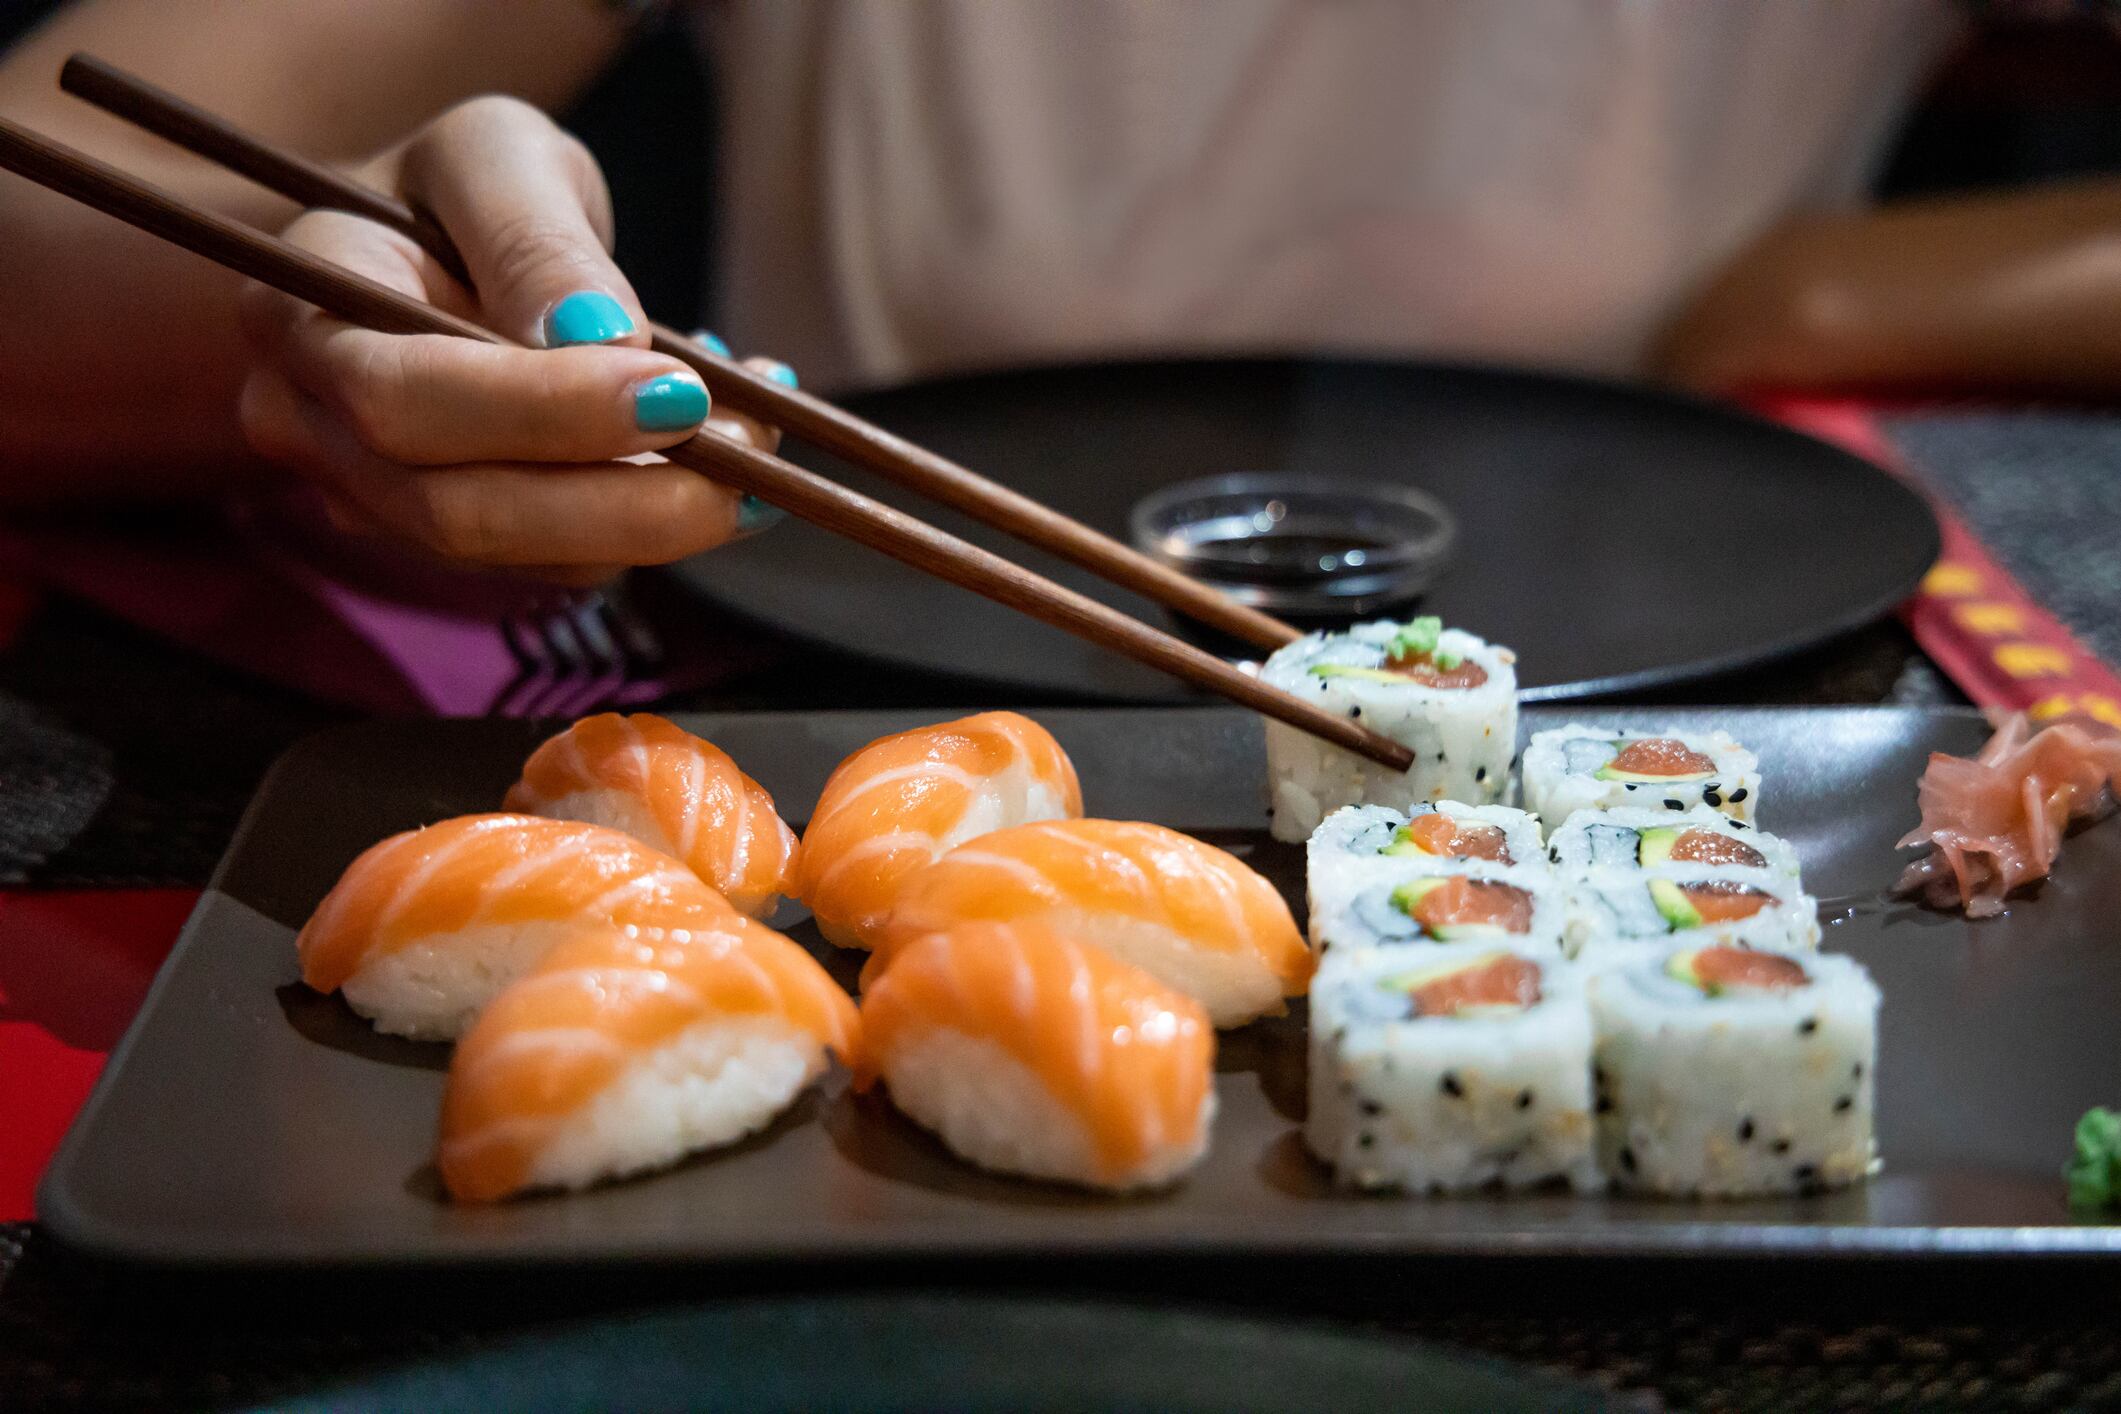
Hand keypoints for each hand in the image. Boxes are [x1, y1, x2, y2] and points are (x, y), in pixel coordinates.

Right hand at [236, 96, 787, 584]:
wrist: (435, 248)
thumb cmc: (459, 192)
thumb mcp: (499, 156)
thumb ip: (537, 240)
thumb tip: (599, 336)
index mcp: (301, 314)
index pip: (405, 399)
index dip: (545, 411)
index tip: (678, 390)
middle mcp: (314, 428)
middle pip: (457, 510)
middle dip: (621, 499)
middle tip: (749, 448)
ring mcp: (377, 502)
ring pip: (519, 557)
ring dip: (658, 520)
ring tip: (757, 442)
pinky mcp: (457, 543)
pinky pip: (559, 564)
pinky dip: (655, 525)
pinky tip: (725, 460)